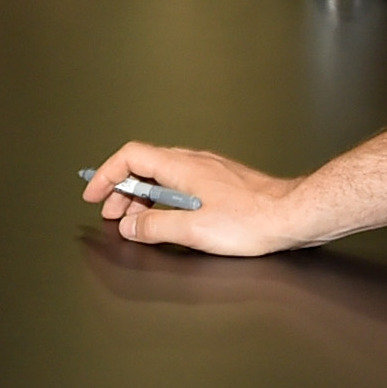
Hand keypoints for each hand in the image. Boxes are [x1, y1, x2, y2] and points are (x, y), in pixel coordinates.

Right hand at [80, 141, 309, 254]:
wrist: (293, 214)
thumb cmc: (253, 220)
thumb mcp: (194, 230)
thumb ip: (155, 227)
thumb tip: (129, 226)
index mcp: (181, 167)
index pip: (130, 157)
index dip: (106, 175)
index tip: (94, 194)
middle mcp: (193, 161)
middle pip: (143, 166)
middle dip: (121, 190)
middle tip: (112, 214)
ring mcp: (208, 169)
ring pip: (162, 175)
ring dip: (142, 196)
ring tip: (135, 220)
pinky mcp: (221, 181)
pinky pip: (180, 182)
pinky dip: (163, 197)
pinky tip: (169, 217)